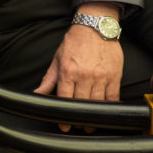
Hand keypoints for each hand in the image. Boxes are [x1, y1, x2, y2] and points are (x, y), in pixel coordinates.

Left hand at [34, 2, 123, 131]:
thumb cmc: (75, 42)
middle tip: (77, 127)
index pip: (64, 98)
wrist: (96, 26)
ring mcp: (101, 76)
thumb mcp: (57, 59)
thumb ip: (48, 79)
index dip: (64, 116)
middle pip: (81, 104)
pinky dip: (109, 108)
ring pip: (97, 103)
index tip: (64, 126)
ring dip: (93, 118)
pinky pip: (113, 97)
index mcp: (68, 71)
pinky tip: (104, 114)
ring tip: (90, 125)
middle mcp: (85, 75)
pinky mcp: (115, 76)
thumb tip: (37, 94)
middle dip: (79, 120)